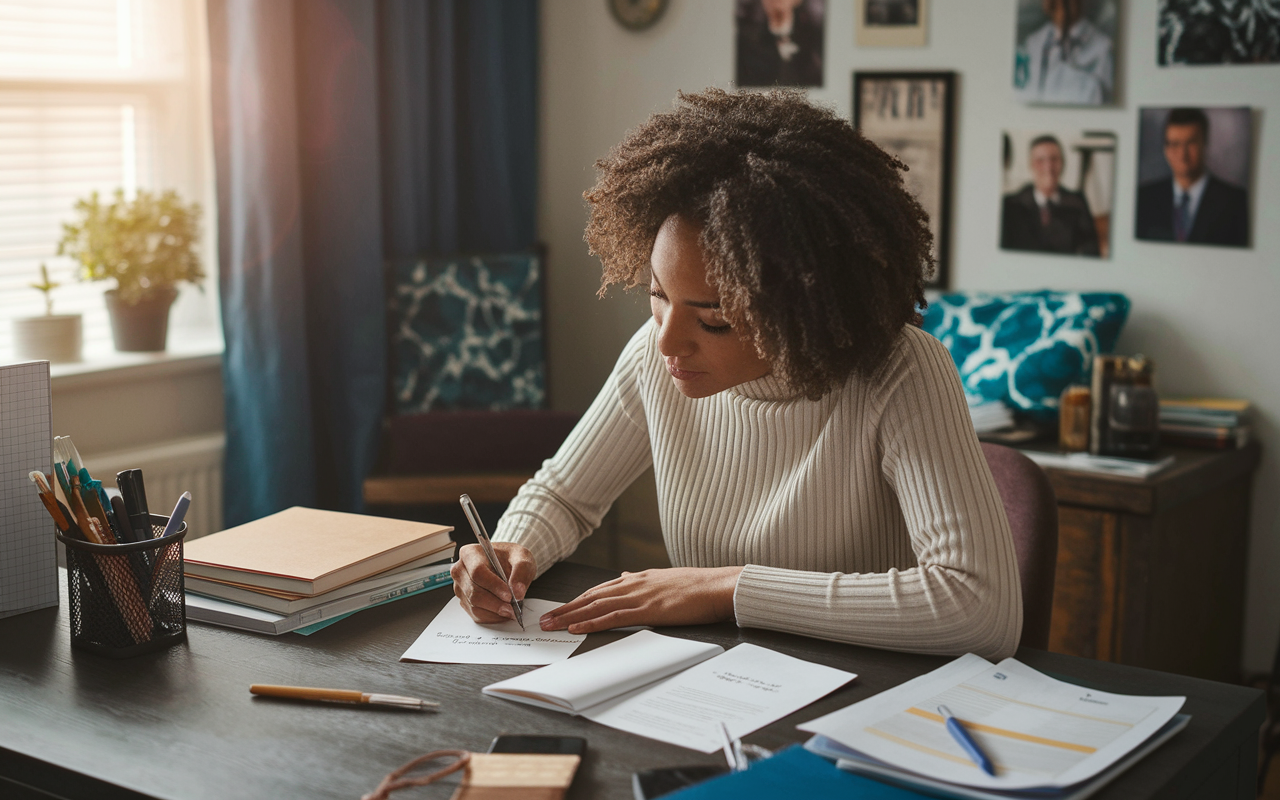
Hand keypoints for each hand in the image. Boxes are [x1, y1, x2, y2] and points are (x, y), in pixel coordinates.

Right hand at [451, 542, 536, 623]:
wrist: (508, 565)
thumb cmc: (511, 558)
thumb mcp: (522, 558)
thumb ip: (521, 572)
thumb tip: (517, 592)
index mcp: (470, 553)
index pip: (477, 572)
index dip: (493, 585)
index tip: (509, 595)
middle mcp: (460, 570)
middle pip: (473, 591)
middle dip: (495, 603)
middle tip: (512, 608)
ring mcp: (461, 587)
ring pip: (474, 605)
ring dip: (494, 611)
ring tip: (511, 611)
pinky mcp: (464, 601)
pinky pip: (475, 613)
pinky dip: (491, 616)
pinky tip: (503, 613)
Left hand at [538, 566, 743, 633]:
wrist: (717, 586)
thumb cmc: (697, 586)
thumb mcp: (664, 577)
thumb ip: (642, 580)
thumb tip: (625, 576)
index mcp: (637, 578)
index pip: (599, 590)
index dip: (577, 600)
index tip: (560, 608)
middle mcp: (632, 584)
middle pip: (590, 597)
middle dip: (565, 609)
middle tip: (544, 619)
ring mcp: (638, 596)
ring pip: (595, 607)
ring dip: (570, 617)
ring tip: (550, 625)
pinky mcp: (647, 610)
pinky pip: (613, 617)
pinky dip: (591, 623)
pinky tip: (577, 629)